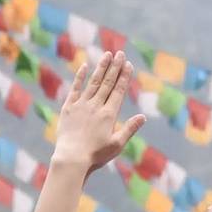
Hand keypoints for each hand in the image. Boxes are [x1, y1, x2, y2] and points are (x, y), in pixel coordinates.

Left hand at [52, 50, 145, 175]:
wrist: (71, 158)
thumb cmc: (95, 155)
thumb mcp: (117, 144)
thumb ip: (130, 129)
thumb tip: (143, 117)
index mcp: (109, 114)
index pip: (118, 91)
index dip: (124, 76)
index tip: (128, 64)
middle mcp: (96, 106)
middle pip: (107, 83)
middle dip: (115, 67)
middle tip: (120, 53)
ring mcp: (81, 105)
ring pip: (93, 82)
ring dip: (101, 68)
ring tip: (107, 55)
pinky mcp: (68, 108)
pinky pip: (75, 89)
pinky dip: (80, 77)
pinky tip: (84, 66)